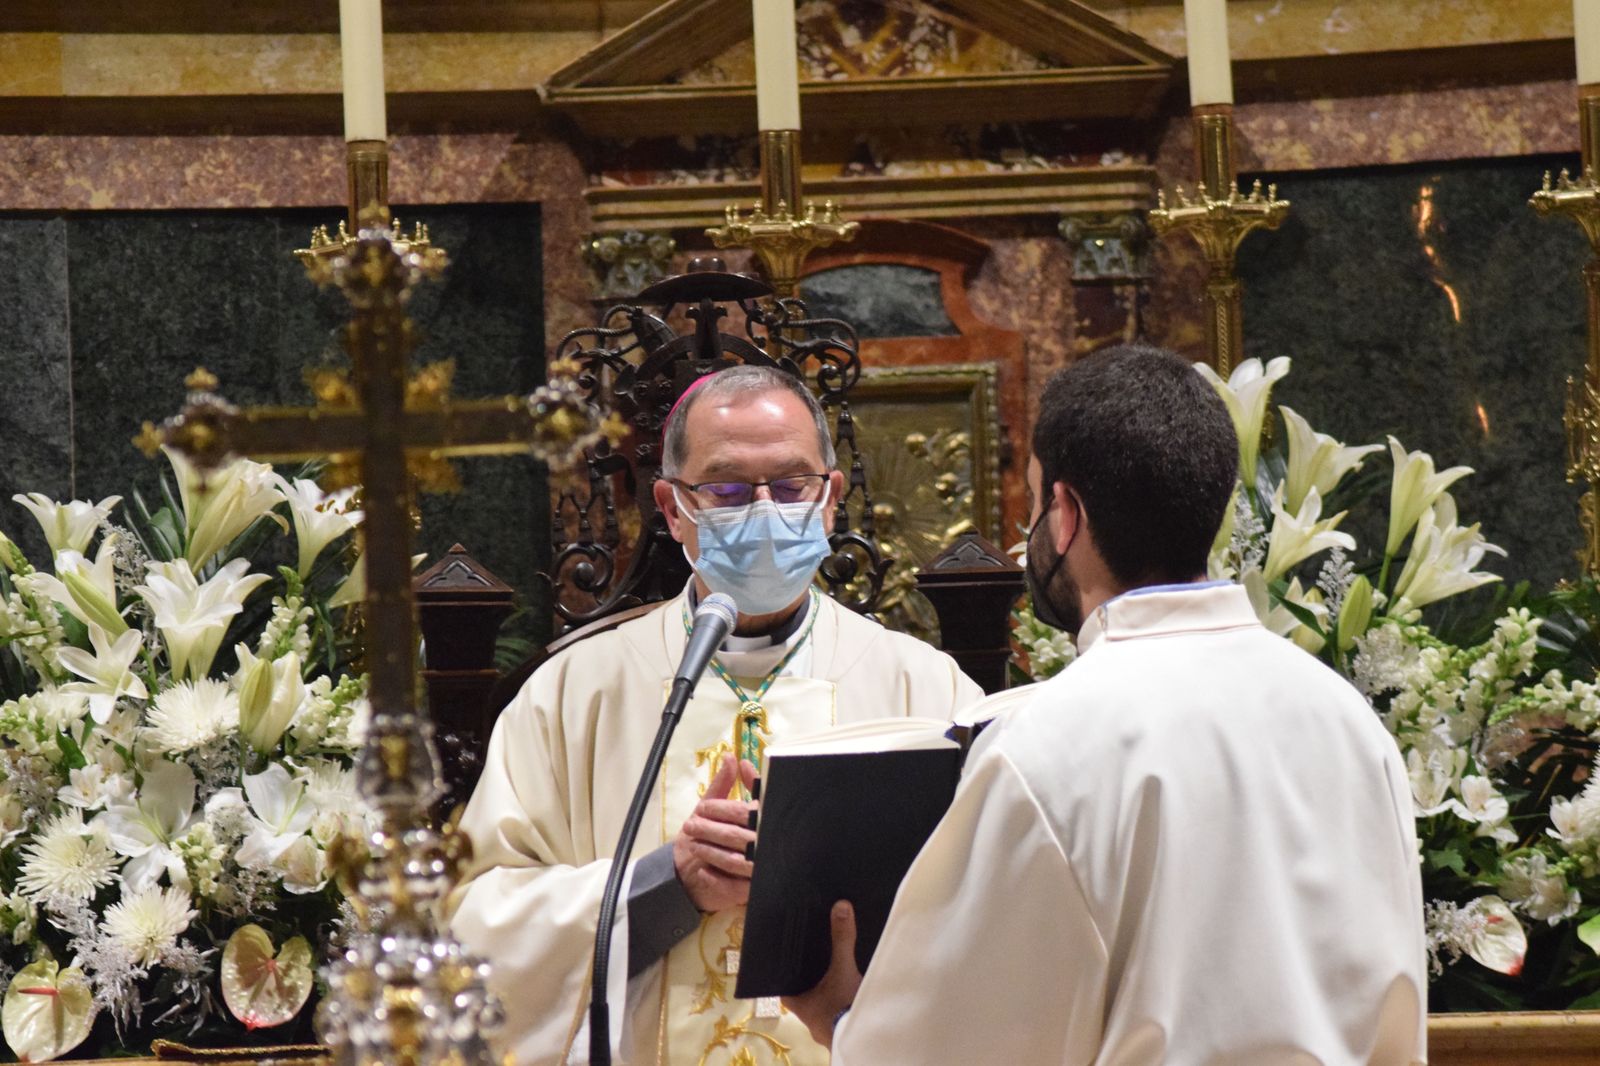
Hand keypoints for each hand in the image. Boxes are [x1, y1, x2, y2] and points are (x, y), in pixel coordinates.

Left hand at [673, 754, 758, 912]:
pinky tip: (703, 870)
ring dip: (711, 851)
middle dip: (711, 829)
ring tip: (694, 845)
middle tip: (690, 825)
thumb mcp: (716, 807)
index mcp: (761, 822)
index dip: (721, 809)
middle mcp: (763, 845)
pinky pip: (733, 885)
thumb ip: (726, 783)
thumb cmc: (709, 838)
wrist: (694, 876)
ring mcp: (757, 870)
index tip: (701, 807)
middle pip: (737, 835)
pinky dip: (716, 876)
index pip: (744, 812)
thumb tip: (732, 757)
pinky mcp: (747, 891)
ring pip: (736, 859)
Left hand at [782, 901, 862, 1049]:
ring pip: (820, 1000)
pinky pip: (836, 1008)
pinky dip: (840, 997)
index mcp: (798, 1003)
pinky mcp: (841, 1028)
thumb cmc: (843, 1007)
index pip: (782, 984)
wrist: (868, 1039)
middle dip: (809, 975)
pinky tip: (849, 985)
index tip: (788, 954)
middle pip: (802, 990)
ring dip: (826, 987)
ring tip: (834, 966)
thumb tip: (840, 906)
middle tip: (815, 954)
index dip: (783, 970)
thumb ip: (842, 939)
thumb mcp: (842, 969)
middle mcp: (807, 1016)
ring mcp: (824, 1025)